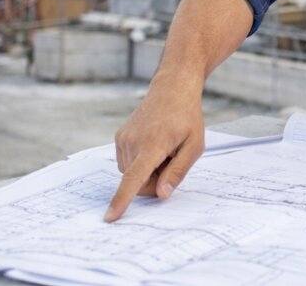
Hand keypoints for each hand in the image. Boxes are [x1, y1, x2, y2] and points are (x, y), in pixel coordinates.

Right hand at [104, 75, 204, 221]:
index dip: (123, 199)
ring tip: (164, 149)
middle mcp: (133, 141)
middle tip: (172, 160)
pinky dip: (140, 162)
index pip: (134, 178)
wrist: (173, 89)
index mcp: (153, 144)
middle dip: (154, 181)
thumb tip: (161, 194)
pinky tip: (154, 144)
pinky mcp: (119, 137)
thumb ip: (178, 172)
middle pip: (137, 181)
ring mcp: (123, 138)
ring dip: (147, 171)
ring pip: (131, 173)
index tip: (110, 217)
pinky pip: (127, 162)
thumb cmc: (188, 117)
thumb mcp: (194, 146)